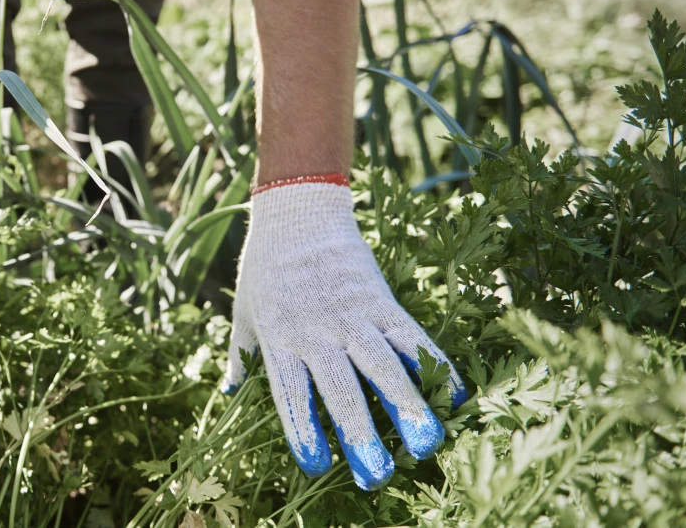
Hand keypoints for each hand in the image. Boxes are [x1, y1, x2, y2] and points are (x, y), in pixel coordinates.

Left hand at [222, 178, 465, 489]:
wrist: (297, 210)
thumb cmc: (265, 267)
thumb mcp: (243, 311)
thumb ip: (241, 355)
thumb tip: (230, 393)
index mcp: (279, 337)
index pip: (290, 390)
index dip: (303, 428)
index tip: (316, 465)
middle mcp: (317, 330)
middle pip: (340, 387)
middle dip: (359, 434)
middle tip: (376, 476)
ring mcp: (353, 314)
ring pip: (382, 364)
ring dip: (406, 405)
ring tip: (426, 444)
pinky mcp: (381, 299)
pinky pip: (411, 336)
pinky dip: (434, 365)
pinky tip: (455, 396)